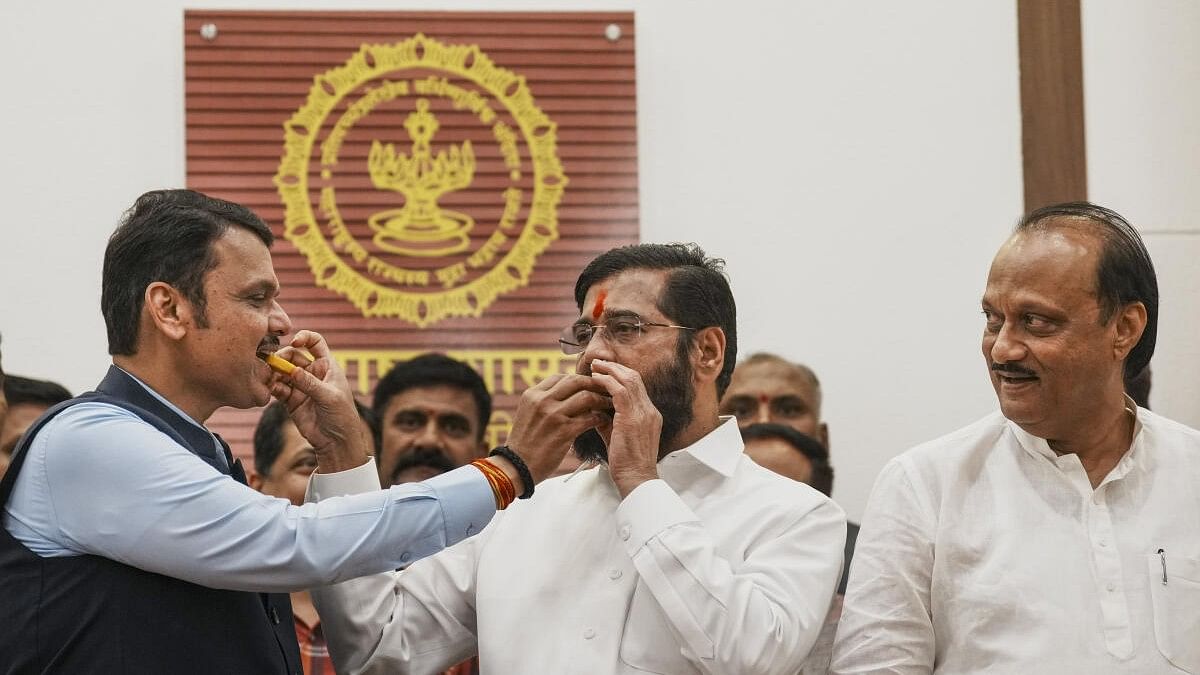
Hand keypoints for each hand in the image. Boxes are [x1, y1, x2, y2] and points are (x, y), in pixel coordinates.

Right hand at [269, 330, 371, 473]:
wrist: (336, 441)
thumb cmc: (341, 416)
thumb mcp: (329, 397)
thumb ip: (310, 383)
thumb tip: (292, 370)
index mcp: (327, 366)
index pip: (315, 342)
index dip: (304, 338)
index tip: (294, 341)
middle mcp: (312, 373)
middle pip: (293, 356)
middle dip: (282, 358)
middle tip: (272, 363)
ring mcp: (300, 386)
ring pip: (282, 372)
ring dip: (274, 372)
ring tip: (268, 377)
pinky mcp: (290, 400)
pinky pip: (277, 388)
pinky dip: (272, 387)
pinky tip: (270, 389)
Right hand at [502, 373, 609, 488]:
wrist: (517, 467)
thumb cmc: (525, 443)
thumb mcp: (528, 413)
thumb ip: (544, 401)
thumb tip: (566, 393)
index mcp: (532, 394)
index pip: (560, 377)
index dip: (578, 379)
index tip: (588, 385)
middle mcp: (542, 401)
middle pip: (575, 381)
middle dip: (594, 384)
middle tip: (605, 390)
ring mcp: (553, 415)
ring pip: (586, 397)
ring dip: (601, 400)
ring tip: (608, 404)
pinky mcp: (564, 431)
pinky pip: (590, 418)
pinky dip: (600, 418)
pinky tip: (603, 420)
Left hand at [588, 359, 661, 497]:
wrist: (636, 479)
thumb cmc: (626, 464)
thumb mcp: (618, 437)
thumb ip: (608, 421)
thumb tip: (593, 410)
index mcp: (649, 415)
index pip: (637, 387)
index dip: (620, 375)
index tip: (605, 371)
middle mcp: (649, 411)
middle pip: (635, 378)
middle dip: (615, 368)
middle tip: (598, 362)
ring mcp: (643, 413)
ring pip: (628, 380)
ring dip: (610, 371)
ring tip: (595, 366)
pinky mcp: (632, 418)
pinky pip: (619, 391)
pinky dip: (606, 382)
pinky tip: (595, 379)